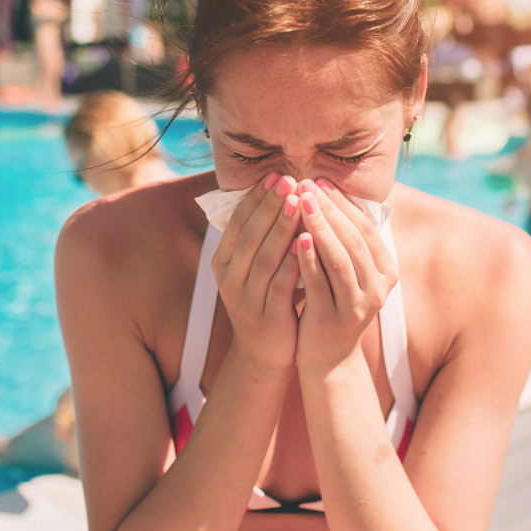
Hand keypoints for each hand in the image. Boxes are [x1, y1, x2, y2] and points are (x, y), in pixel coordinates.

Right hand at [210, 174, 303, 371]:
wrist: (265, 355)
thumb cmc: (266, 301)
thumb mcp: (256, 269)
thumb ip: (262, 239)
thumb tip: (279, 194)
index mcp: (223, 264)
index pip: (237, 224)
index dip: (255, 198)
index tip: (274, 176)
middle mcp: (228, 280)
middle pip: (250, 236)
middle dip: (269, 205)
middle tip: (288, 180)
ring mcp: (245, 299)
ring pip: (264, 256)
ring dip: (281, 227)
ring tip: (298, 202)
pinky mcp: (266, 316)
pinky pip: (280, 283)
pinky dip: (293, 260)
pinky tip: (307, 241)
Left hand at [292, 179, 398, 372]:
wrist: (328, 359)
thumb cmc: (332, 304)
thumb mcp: (347, 273)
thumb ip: (345, 241)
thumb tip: (327, 193)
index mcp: (386, 272)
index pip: (365, 229)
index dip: (343, 203)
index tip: (320, 181)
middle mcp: (377, 288)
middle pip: (354, 240)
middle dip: (330, 209)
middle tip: (307, 184)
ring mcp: (358, 306)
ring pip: (340, 259)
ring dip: (320, 227)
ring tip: (302, 202)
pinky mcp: (333, 320)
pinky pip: (320, 283)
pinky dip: (309, 259)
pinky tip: (295, 238)